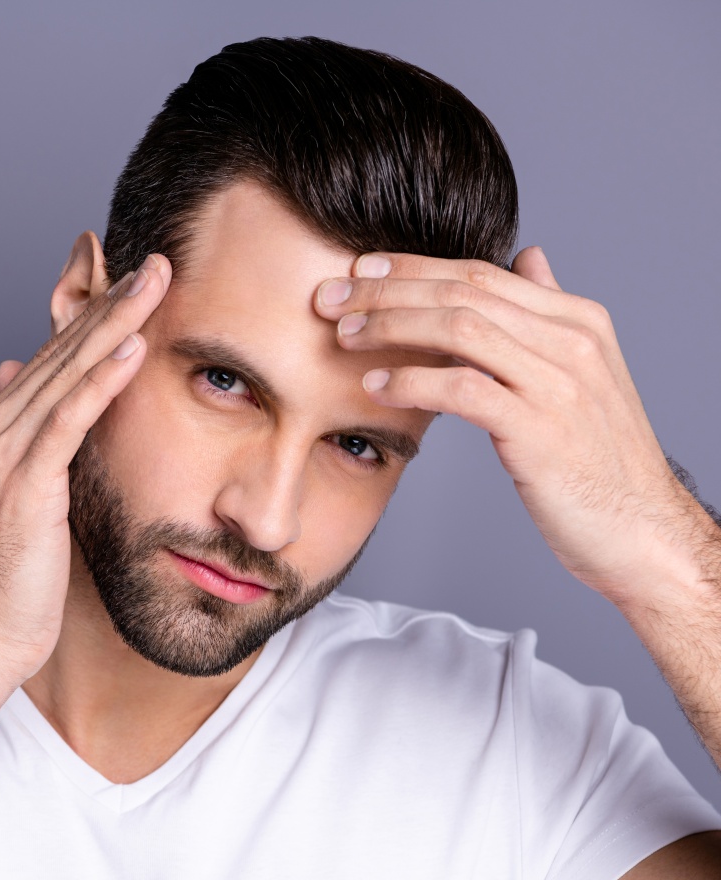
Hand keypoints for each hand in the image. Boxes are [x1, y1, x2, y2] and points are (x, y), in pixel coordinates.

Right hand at [0, 255, 170, 688]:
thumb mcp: (22, 497)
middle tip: (152, 260)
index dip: (91, 314)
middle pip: (61, 352)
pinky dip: (100, 381)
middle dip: (109, 300)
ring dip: (113, 322)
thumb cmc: (7, 575)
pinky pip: (68, 421)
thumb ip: (31, 442)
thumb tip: (26, 388)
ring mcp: (3, 454)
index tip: (125, 276)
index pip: (52, 358)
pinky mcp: (23, 485)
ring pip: (66, 373)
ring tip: (153, 281)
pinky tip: (131, 347)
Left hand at [313, 247, 701, 603]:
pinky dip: (412, 382)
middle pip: (462, 292)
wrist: (641, 531)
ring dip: (391, 328)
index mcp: (578, 320)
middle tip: (330, 299)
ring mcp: (559, 383)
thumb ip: (549, 312)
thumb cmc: (599, 459)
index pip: (480, 273)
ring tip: (344, 337)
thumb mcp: (584, 371)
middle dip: (387, 291)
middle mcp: (572, 341)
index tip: (360, 272)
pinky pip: (463, 389)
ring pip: (459, 329)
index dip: (413, 268)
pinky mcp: (540, 430)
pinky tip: (375, 388)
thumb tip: (529, 256)